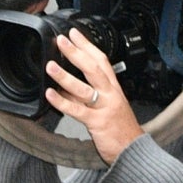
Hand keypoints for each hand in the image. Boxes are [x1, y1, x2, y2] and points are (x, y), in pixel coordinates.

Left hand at [45, 31, 143, 163]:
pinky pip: (77, 110)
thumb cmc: (118, 128)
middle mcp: (110, 94)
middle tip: (62, 40)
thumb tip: (64, 85)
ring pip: (84, 87)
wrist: (133, 149)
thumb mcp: (104, 106)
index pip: (101, 60)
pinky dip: (62, 101)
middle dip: (77, 52)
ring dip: (65, 76)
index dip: (88, 45)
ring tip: (50, 66)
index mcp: (113, 88)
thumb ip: (85, 96)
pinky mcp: (97, 122)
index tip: (75, 33)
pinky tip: (50, 94)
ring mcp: (104, 107)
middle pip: (94, 68)